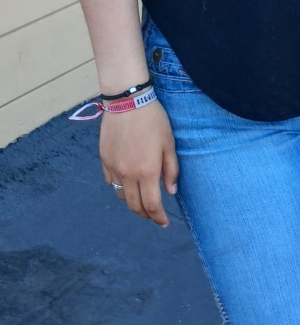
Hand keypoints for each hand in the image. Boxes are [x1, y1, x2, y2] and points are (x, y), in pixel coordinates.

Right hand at [100, 100, 178, 227]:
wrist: (127, 101)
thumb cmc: (153, 120)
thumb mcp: (169, 144)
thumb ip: (171, 170)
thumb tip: (171, 192)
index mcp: (146, 171)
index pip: (152, 205)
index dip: (158, 217)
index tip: (164, 223)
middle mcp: (127, 174)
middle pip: (134, 205)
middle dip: (145, 214)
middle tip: (154, 215)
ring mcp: (113, 167)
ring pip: (121, 196)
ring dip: (132, 202)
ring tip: (141, 199)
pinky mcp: (104, 159)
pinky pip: (111, 182)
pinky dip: (120, 188)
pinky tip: (128, 183)